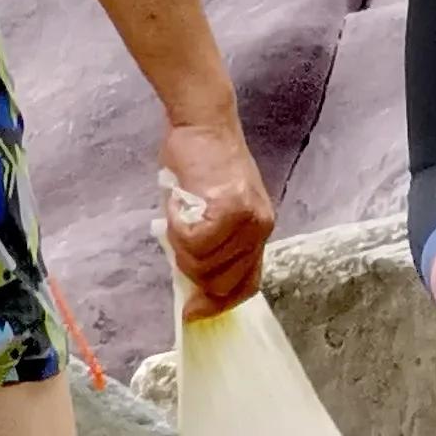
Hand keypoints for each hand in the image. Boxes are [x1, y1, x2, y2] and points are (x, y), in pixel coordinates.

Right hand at [157, 125, 276, 321]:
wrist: (204, 124)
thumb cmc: (201, 167)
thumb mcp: (211, 214)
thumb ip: (210, 248)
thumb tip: (193, 291)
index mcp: (258, 232)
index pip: (245, 286)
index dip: (217, 304)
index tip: (192, 311)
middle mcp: (259, 228)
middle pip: (220, 282)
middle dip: (191, 272)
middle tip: (177, 239)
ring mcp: (247, 218)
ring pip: (202, 264)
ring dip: (180, 246)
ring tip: (179, 213)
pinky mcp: (229, 206)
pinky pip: (193, 241)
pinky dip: (177, 227)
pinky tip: (177, 204)